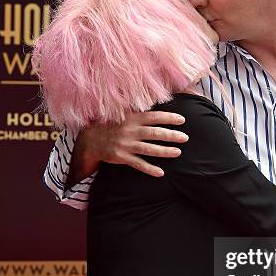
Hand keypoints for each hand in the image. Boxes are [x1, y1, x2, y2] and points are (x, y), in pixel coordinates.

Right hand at [74, 110, 188, 179]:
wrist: (90, 138)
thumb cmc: (111, 123)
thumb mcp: (123, 112)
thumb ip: (138, 110)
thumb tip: (155, 102)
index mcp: (132, 118)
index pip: (153, 117)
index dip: (168, 118)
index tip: (182, 120)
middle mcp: (130, 131)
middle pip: (154, 133)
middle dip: (171, 135)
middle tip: (186, 138)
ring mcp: (126, 145)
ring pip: (149, 149)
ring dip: (165, 151)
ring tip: (178, 152)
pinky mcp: (121, 157)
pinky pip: (138, 164)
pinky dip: (150, 169)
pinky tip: (161, 173)